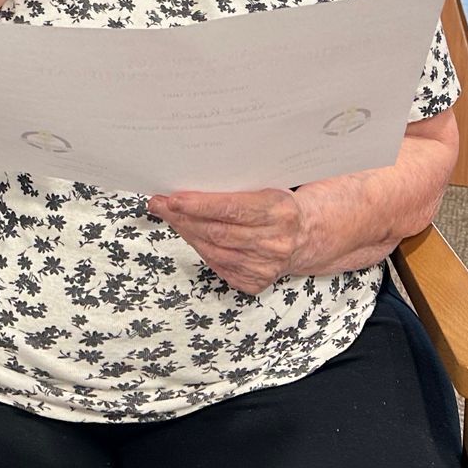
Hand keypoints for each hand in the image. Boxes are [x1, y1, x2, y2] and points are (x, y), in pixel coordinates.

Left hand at [149, 188, 304, 294]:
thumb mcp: (268, 188)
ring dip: (187, 234)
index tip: (173, 199)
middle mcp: (274, 242)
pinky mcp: (256, 282)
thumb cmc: (281, 207)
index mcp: (279, 211)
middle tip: (160, 205)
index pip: (231, 209)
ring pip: (214, 251)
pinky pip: (219, 266)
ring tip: (171, 218)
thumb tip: (194, 184)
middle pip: (217, 232)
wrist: (307, 236)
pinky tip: (192, 236)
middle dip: (184, 218)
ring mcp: (265, 266)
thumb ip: (238, 188)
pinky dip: (202, 250)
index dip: (199, 205)